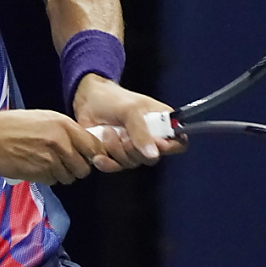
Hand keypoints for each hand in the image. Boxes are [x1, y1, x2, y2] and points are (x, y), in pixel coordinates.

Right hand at [0, 109, 107, 184]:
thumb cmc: (14, 125)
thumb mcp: (44, 118)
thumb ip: (65, 130)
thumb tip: (83, 144)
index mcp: (64, 125)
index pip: (94, 146)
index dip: (93, 154)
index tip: (88, 156)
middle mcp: (61, 143)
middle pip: (84, 166)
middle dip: (78, 168)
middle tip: (67, 162)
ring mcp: (51, 160)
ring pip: (70, 177)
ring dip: (63, 174)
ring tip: (49, 164)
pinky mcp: (40, 174)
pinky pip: (54, 181)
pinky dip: (49, 178)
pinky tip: (38, 167)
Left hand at [71, 75, 186, 171]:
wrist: (87, 99)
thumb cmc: (114, 98)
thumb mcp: (130, 109)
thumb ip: (142, 131)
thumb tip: (153, 154)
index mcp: (161, 123)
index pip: (178, 142)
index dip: (170, 147)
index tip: (157, 143)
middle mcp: (150, 139)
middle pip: (153, 158)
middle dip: (134, 148)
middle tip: (123, 132)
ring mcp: (132, 149)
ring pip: (132, 163)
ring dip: (117, 150)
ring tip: (108, 131)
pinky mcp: (116, 156)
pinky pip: (116, 167)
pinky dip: (107, 163)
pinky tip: (99, 156)